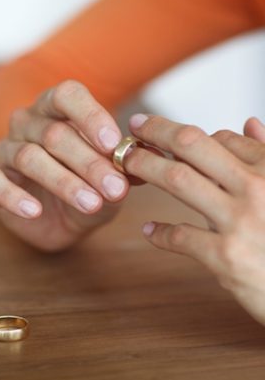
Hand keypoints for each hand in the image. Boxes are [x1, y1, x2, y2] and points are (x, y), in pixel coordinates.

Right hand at [0, 80, 129, 250]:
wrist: (61, 219)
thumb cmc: (87, 189)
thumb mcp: (112, 179)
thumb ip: (124, 168)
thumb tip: (143, 158)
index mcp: (56, 111)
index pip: (68, 96)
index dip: (90, 116)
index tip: (112, 144)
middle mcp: (28, 123)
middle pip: (54, 134)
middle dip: (88, 163)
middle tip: (114, 188)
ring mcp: (6, 148)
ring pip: (28, 157)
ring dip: (63, 182)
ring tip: (90, 204)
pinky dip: (13, 196)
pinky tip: (34, 211)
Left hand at [124, 114, 264, 324]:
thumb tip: (250, 122)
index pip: (221, 138)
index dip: (189, 136)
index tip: (167, 138)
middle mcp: (256, 187)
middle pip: (192, 145)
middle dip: (157, 131)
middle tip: (134, 127)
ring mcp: (240, 221)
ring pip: (179, 179)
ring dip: (145, 166)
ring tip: (127, 164)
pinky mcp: (227, 256)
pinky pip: (181, 236)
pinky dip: (160, 233)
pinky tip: (150, 231)